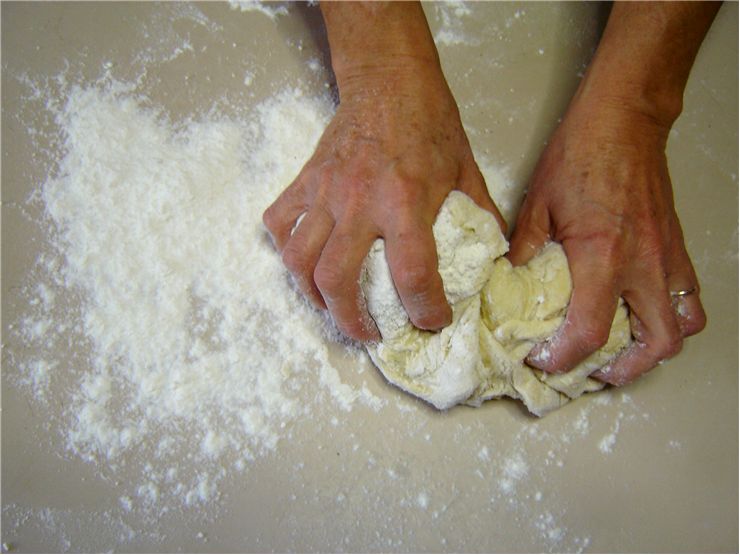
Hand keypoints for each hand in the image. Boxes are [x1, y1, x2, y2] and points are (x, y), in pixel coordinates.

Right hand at [263, 65, 504, 341]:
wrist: (389, 81)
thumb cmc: (432, 126)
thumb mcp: (467, 172)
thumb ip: (480, 219)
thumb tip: (494, 261)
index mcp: (406, 201)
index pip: (412, 273)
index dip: (424, 309)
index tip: (432, 320)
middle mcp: (359, 201)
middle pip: (337, 279)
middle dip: (351, 321)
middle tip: (370, 333)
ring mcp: (325, 192)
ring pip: (299, 260)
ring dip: (314, 296)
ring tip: (334, 307)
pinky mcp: (305, 181)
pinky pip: (279, 224)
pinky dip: (286, 249)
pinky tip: (306, 260)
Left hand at [508, 98, 705, 385]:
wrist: (623, 121)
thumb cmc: (578, 156)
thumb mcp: (537, 205)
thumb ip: (524, 250)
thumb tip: (509, 282)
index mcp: (602, 256)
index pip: (589, 332)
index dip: (564, 358)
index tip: (544, 359)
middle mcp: (643, 264)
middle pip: (654, 345)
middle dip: (623, 370)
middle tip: (593, 372)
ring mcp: (668, 258)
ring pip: (683, 326)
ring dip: (654, 349)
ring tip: (623, 352)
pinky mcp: (678, 247)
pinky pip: (690, 297)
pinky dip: (672, 317)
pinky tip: (643, 314)